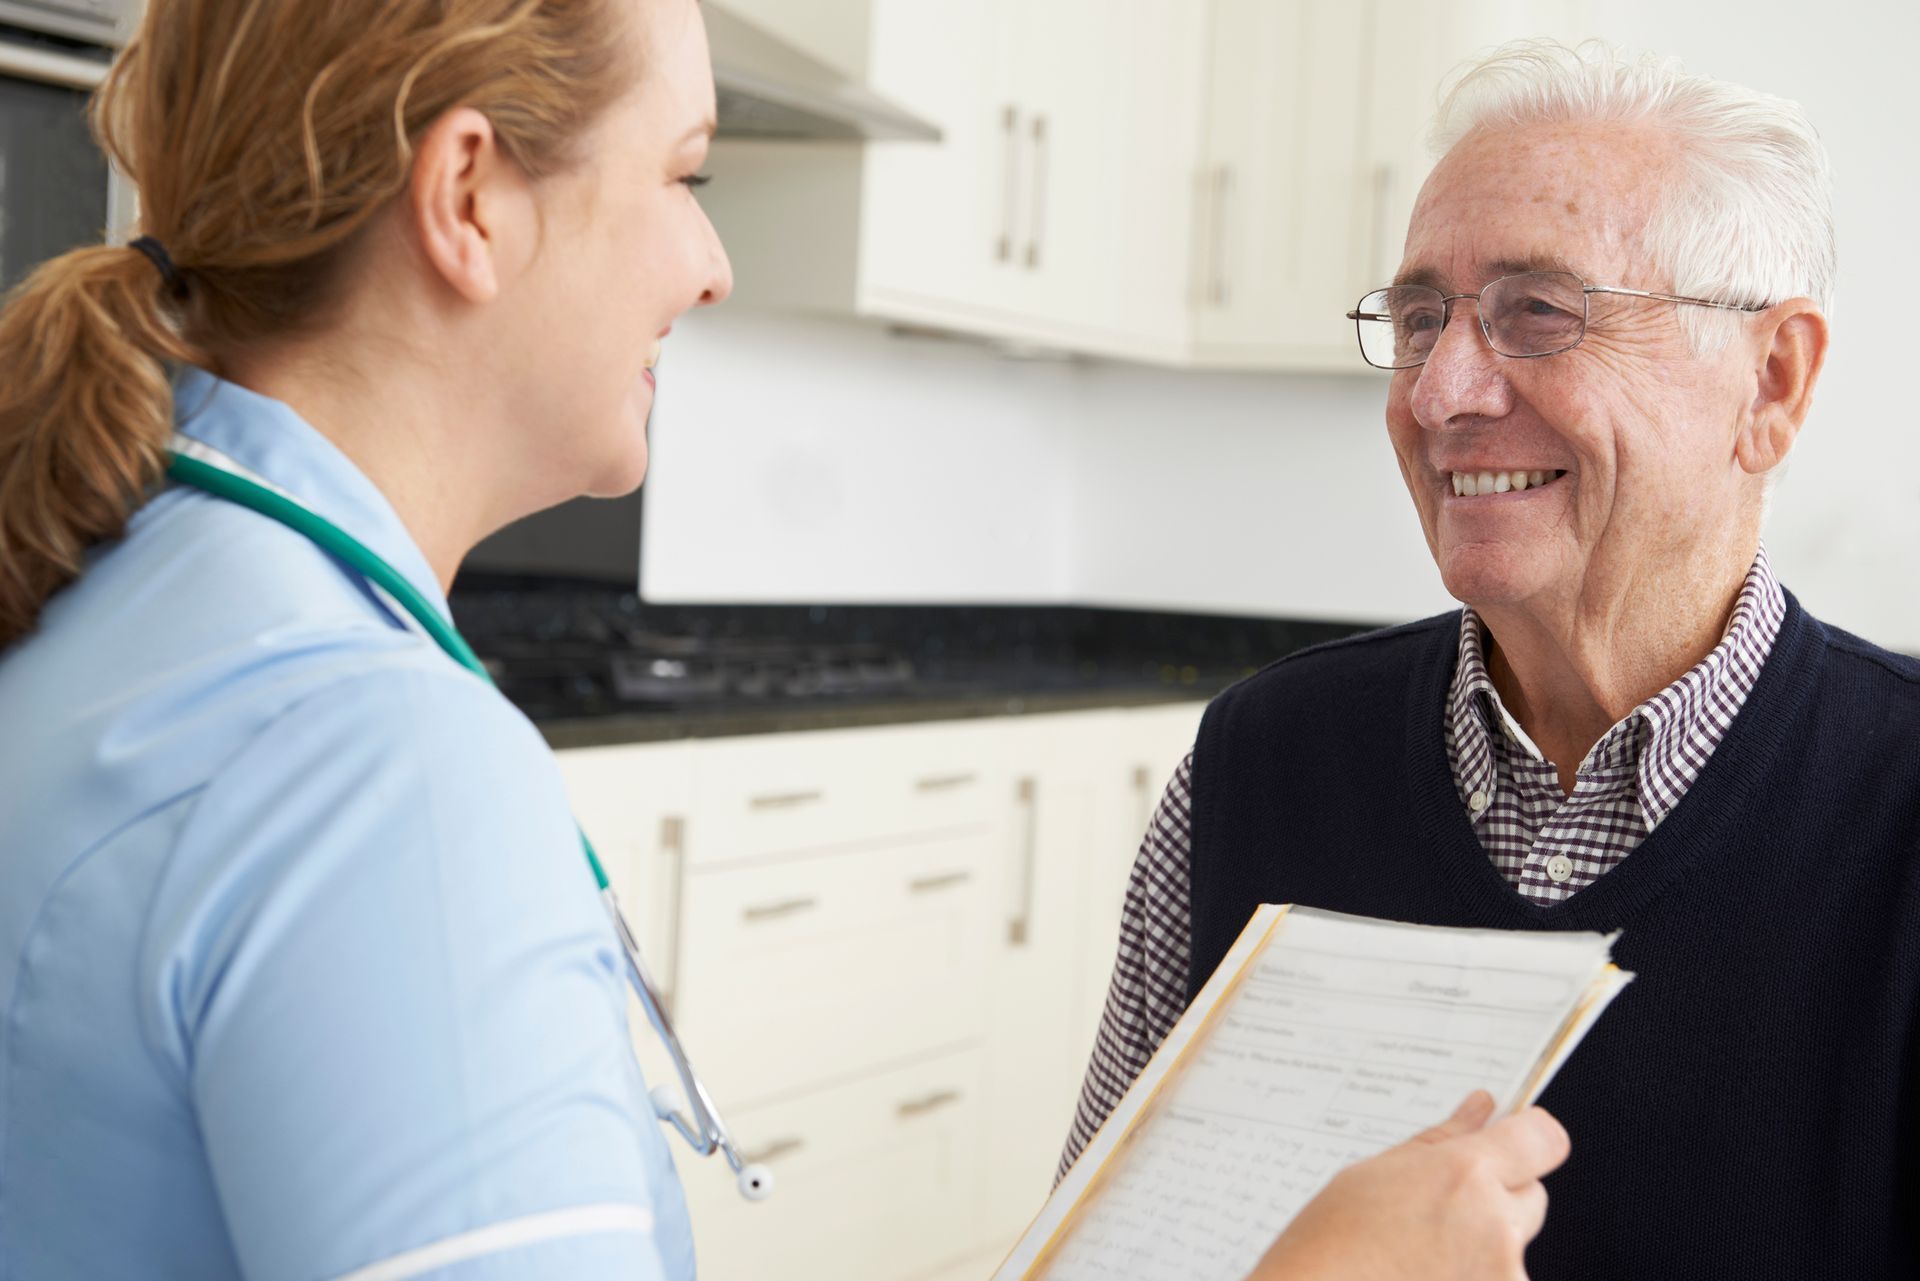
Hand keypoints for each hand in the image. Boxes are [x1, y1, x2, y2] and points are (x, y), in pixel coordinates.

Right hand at [1245, 1091, 1569, 1280]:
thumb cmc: (1330, 1247)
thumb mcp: (1375, 1175)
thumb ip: (1440, 1142)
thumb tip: (1480, 1109)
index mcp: (1464, 1175)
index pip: (1543, 1139)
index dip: (1530, 1136)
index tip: (1515, 1139)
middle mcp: (1495, 1226)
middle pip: (1531, 1195)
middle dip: (1498, 1196)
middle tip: (1441, 1209)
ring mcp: (1503, 1277)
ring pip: (1513, 1246)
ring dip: (1484, 1246)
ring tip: (1420, 1255)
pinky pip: (1500, 1280)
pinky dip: (1474, 1277)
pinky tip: (1425, 1276)